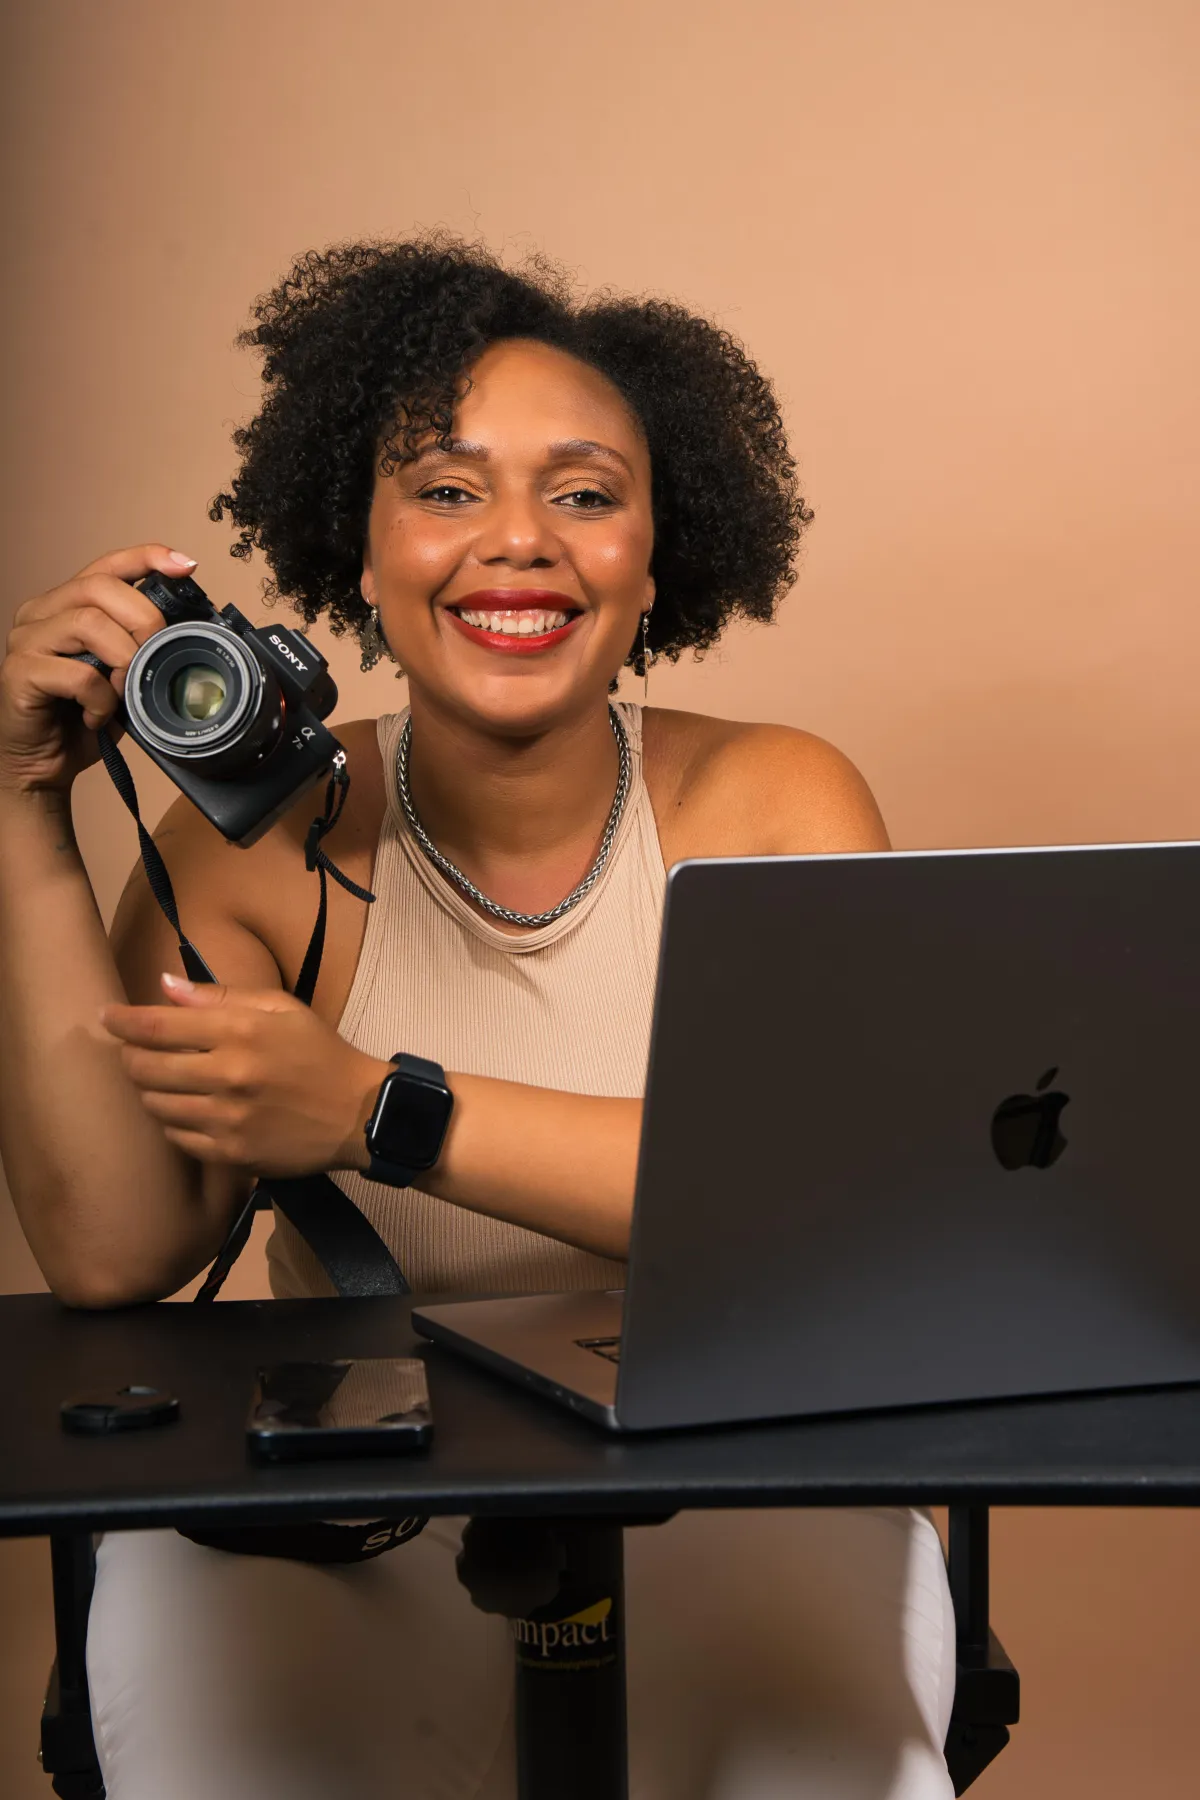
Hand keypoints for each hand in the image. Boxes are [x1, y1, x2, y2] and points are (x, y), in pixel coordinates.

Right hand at [0, 543, 196, 796]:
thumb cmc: (80, 717)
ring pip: (88, 624)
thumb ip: (138, 646)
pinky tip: (98, 717)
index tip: (185, 567)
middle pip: (99, 588)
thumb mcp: (120, 675)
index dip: (147, 558)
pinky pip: (78, 675)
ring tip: (124, 691)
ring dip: (124, 659)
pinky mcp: (19, 673)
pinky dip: (101, 699)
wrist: (42, 765)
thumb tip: (186, 630)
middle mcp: (40, 612)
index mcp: (66, 604)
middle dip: (143, 619)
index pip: (107, 565)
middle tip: (157, 655)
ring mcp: (25, 640)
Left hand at [99, 974, 389, 1177]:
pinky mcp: (231, 1155)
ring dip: (149, 1091)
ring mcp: (228, 1120)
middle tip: (135, 1051)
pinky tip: (186, 1110)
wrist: (359, 1113)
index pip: (158, 1026)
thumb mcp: (281, 1008)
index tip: (106, 1016)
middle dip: (131, 1057)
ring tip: (161, 1081)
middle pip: (145, 1068)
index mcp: (240, 1032)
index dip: (122, 1020)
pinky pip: (177, 1138)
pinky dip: (172, 1122)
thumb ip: (220, 996)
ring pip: (156, 1105)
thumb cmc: (319, 1052)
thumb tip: (163, 985)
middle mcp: (229, 1076)